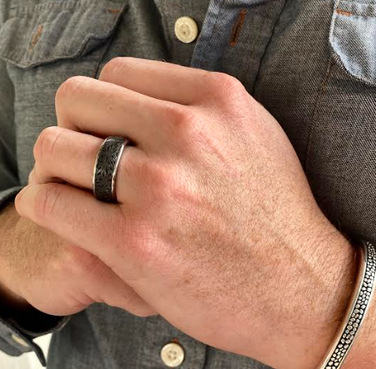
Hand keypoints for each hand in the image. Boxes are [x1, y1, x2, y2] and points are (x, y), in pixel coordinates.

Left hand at [16, 58, 353, 367]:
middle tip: (87, 158)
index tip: (109, 128)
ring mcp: (160, 187)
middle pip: (78, 99)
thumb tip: (148, 98)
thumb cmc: (278, 214)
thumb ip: (203, 106)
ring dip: (57, 169)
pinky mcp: (134, 242)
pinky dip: (45, 205)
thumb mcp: (257, 134)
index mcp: (216, 100)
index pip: (118, 72)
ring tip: (76, 190)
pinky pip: (48, 202)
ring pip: (54, 147)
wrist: (300, 286)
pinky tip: (68, 217)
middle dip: (75, 127)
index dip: (105, 102)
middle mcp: (187, 133)